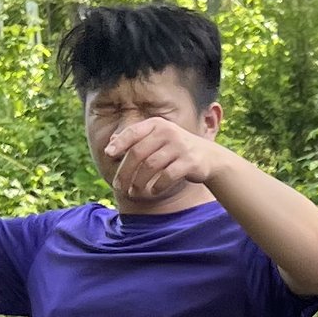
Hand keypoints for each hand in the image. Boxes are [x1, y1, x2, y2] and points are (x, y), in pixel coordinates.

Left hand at [101, 113, 222, 203]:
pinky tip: (152, 192)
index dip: (119, 144)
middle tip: (118, 186)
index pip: (133, 132)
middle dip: (125, 171)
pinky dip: (157, 186)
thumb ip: (136, 140)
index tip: (108, 155)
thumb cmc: (176, 149)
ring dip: (138, 182)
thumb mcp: (157, 139)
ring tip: (133, 192)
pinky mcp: (190, 161)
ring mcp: (180, 146)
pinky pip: (168, 175)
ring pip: (150, 166)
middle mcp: (168, 132)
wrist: (209, 157)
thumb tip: (110, 143)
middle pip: (138, 153)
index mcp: (157, 124)